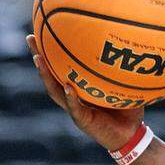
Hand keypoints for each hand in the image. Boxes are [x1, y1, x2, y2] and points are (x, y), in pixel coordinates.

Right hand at [26, 35, 142, 150]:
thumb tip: (133, 43)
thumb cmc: (128, 109)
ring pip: (55, 91)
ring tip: (39, 59)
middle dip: (39, 57)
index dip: (52, 50)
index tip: (42, 29)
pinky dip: (71, 98)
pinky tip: (67, 87)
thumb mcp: (126, 85)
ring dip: (46, 76)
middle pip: (50, 75)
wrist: (132, 136)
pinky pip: (75, 108)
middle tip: (30, 38)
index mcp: (80, 87)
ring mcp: (75, 109)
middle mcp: (73, 96)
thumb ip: (125, 69)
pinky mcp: (84, 121)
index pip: (62, 66)